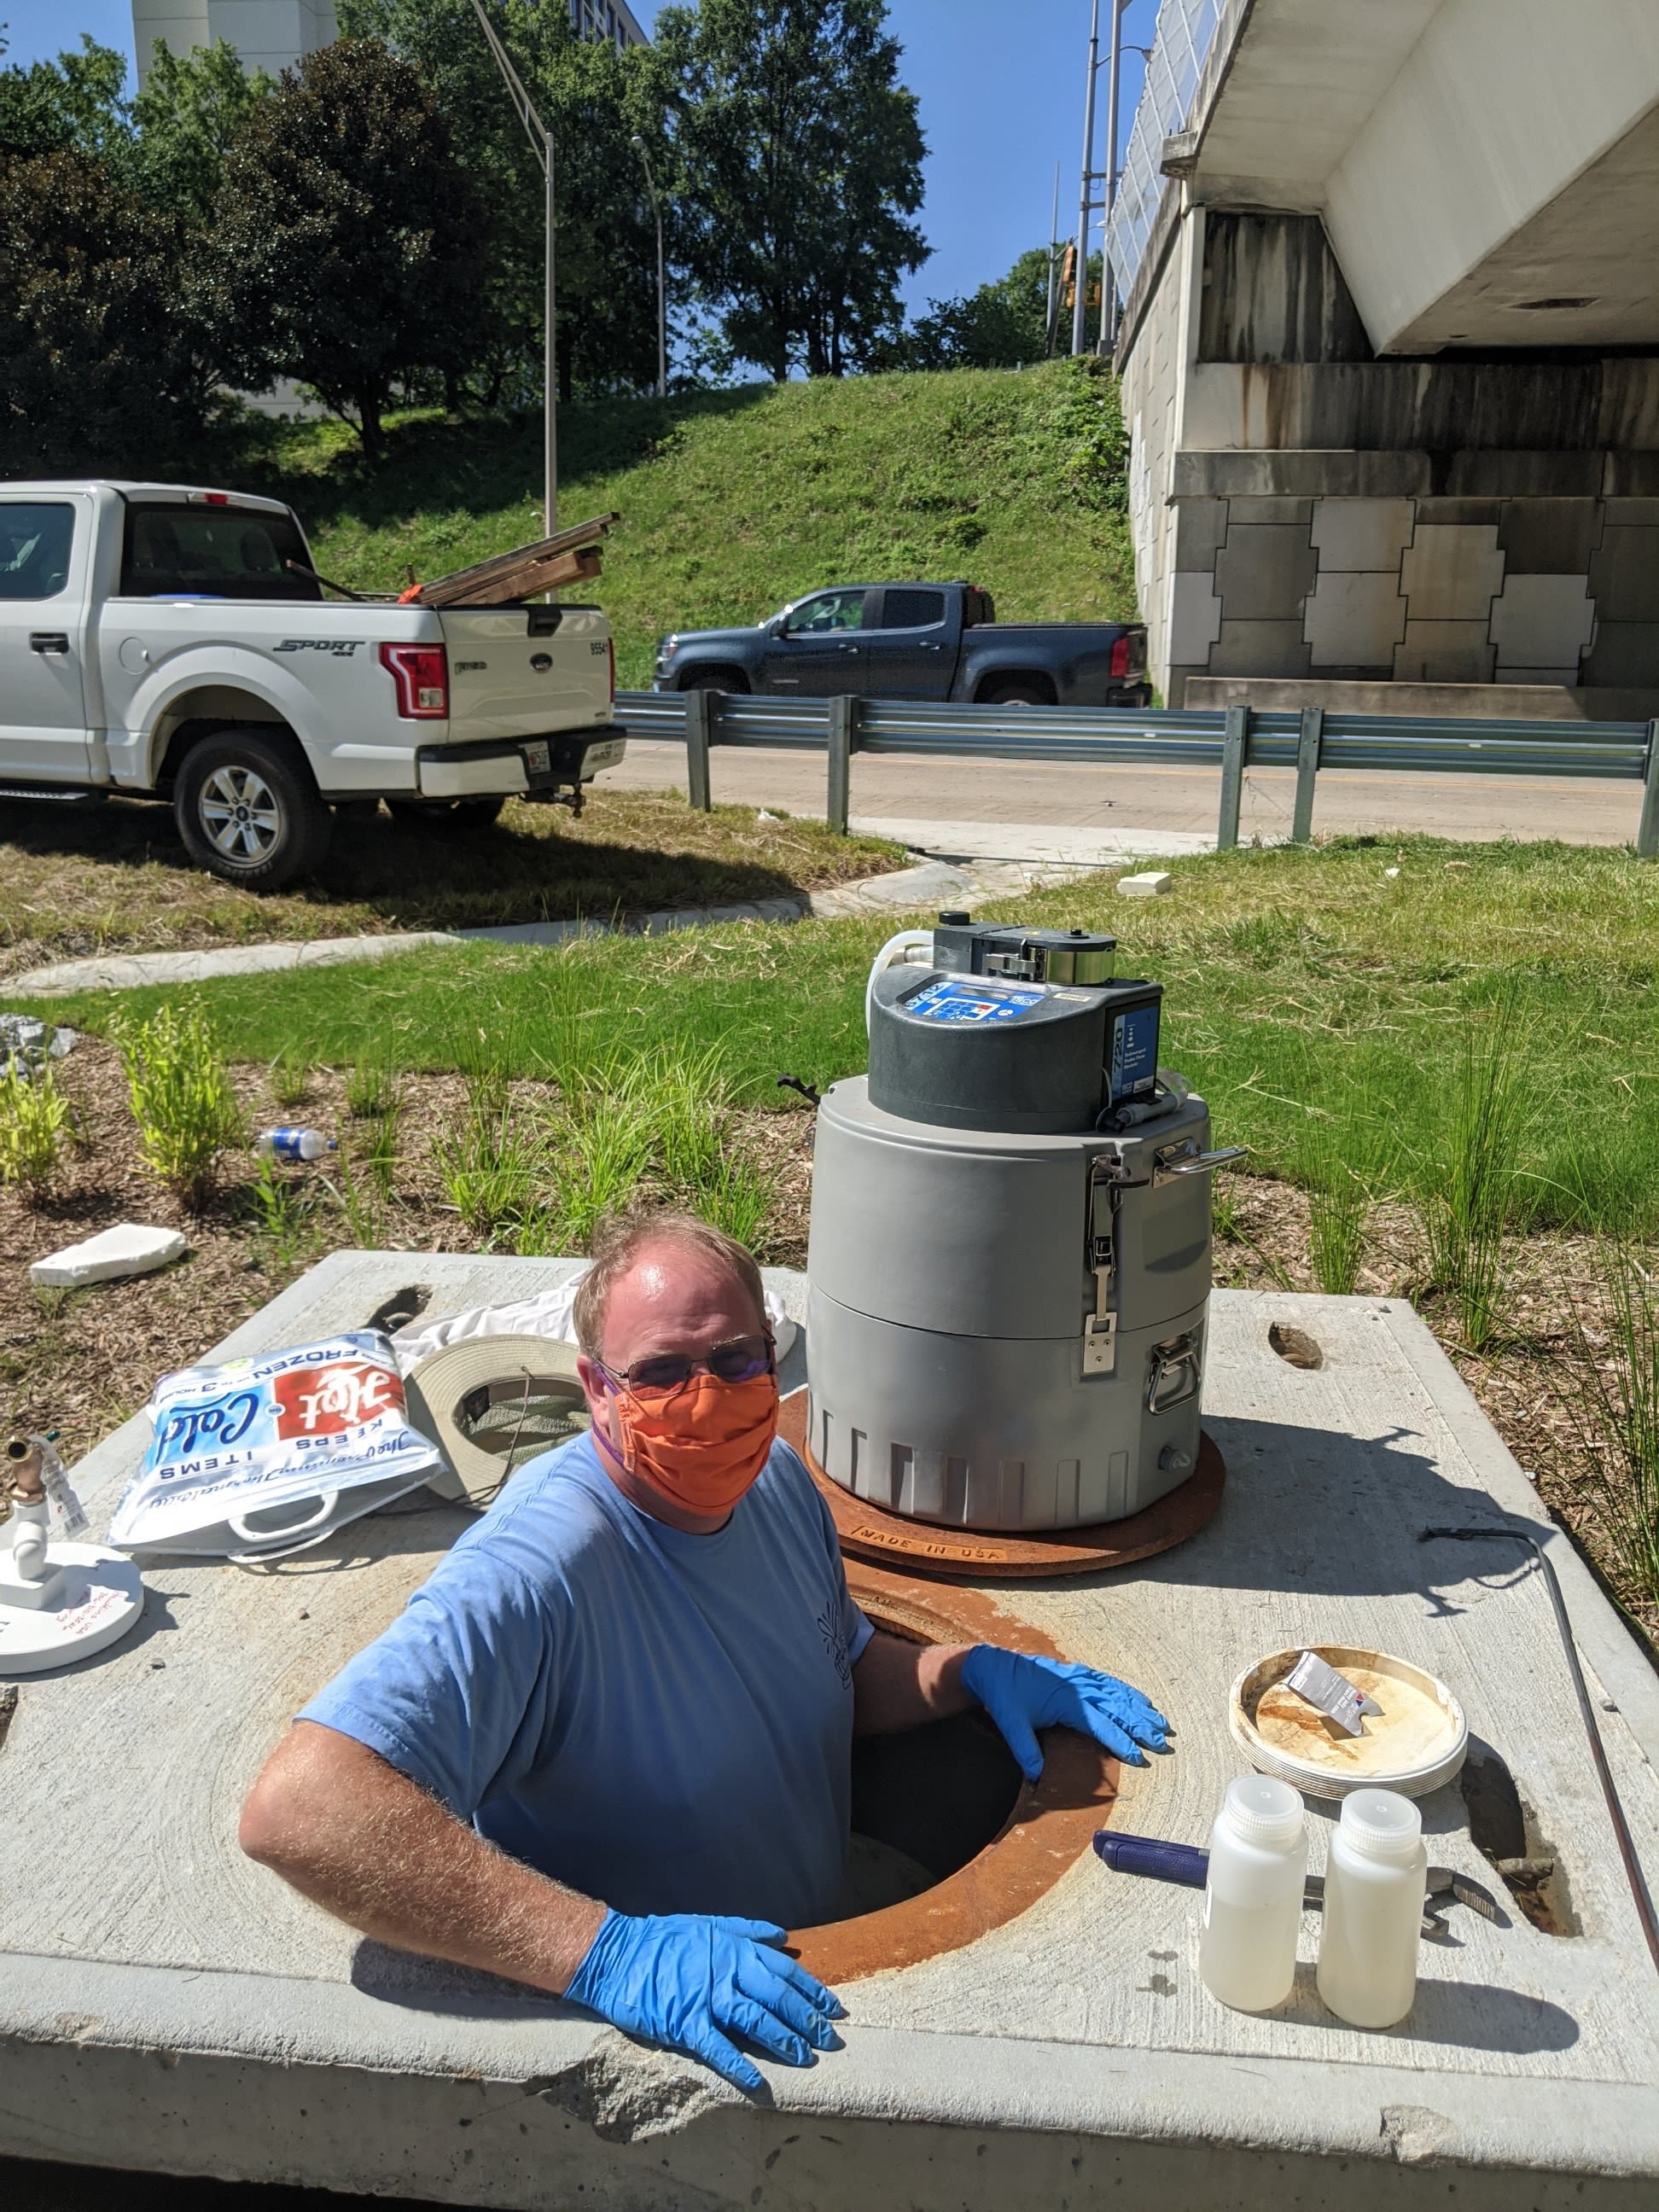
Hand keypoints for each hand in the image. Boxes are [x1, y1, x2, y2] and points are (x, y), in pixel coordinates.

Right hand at [565, 1910, 845, 2091]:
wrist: (617, 1956)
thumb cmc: (663, 1939)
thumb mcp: (709, 1924)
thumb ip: (747, 1931)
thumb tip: (782, 1936)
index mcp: (735, 1948)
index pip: (785, 1971)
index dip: (812, 1991)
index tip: (834, 2009)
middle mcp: (728, 1972)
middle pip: (778, 1997)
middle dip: (808, 2020)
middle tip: (831, 2040)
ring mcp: (708, 1998)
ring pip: (757, 2020)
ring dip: (784, 2041)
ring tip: (806, 2059)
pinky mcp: (686, 2023)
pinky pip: (719, 2048)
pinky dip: (741, 2068)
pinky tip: (760, 2085)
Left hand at [959, 1644, 1170, 1780]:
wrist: (993, 1665)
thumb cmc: (1004, 1694)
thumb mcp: (1011, 1723)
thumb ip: (1025, 1749)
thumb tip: (1037, 1776)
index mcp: (1066, 1701)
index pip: (1102, 1724)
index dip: (1122, 1741)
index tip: (1140, 1756)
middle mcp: (1078, 1688)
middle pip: (1117, 1707)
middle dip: (1141, 1725)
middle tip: (1162, 1742)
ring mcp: (1079, 1678)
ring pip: (1117, 1694)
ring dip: (1139, 1708)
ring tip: (1161, 1723)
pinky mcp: (1076, 1674)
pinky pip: (1107, 1682)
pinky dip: (1126, 1691)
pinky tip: (1139, 1699)